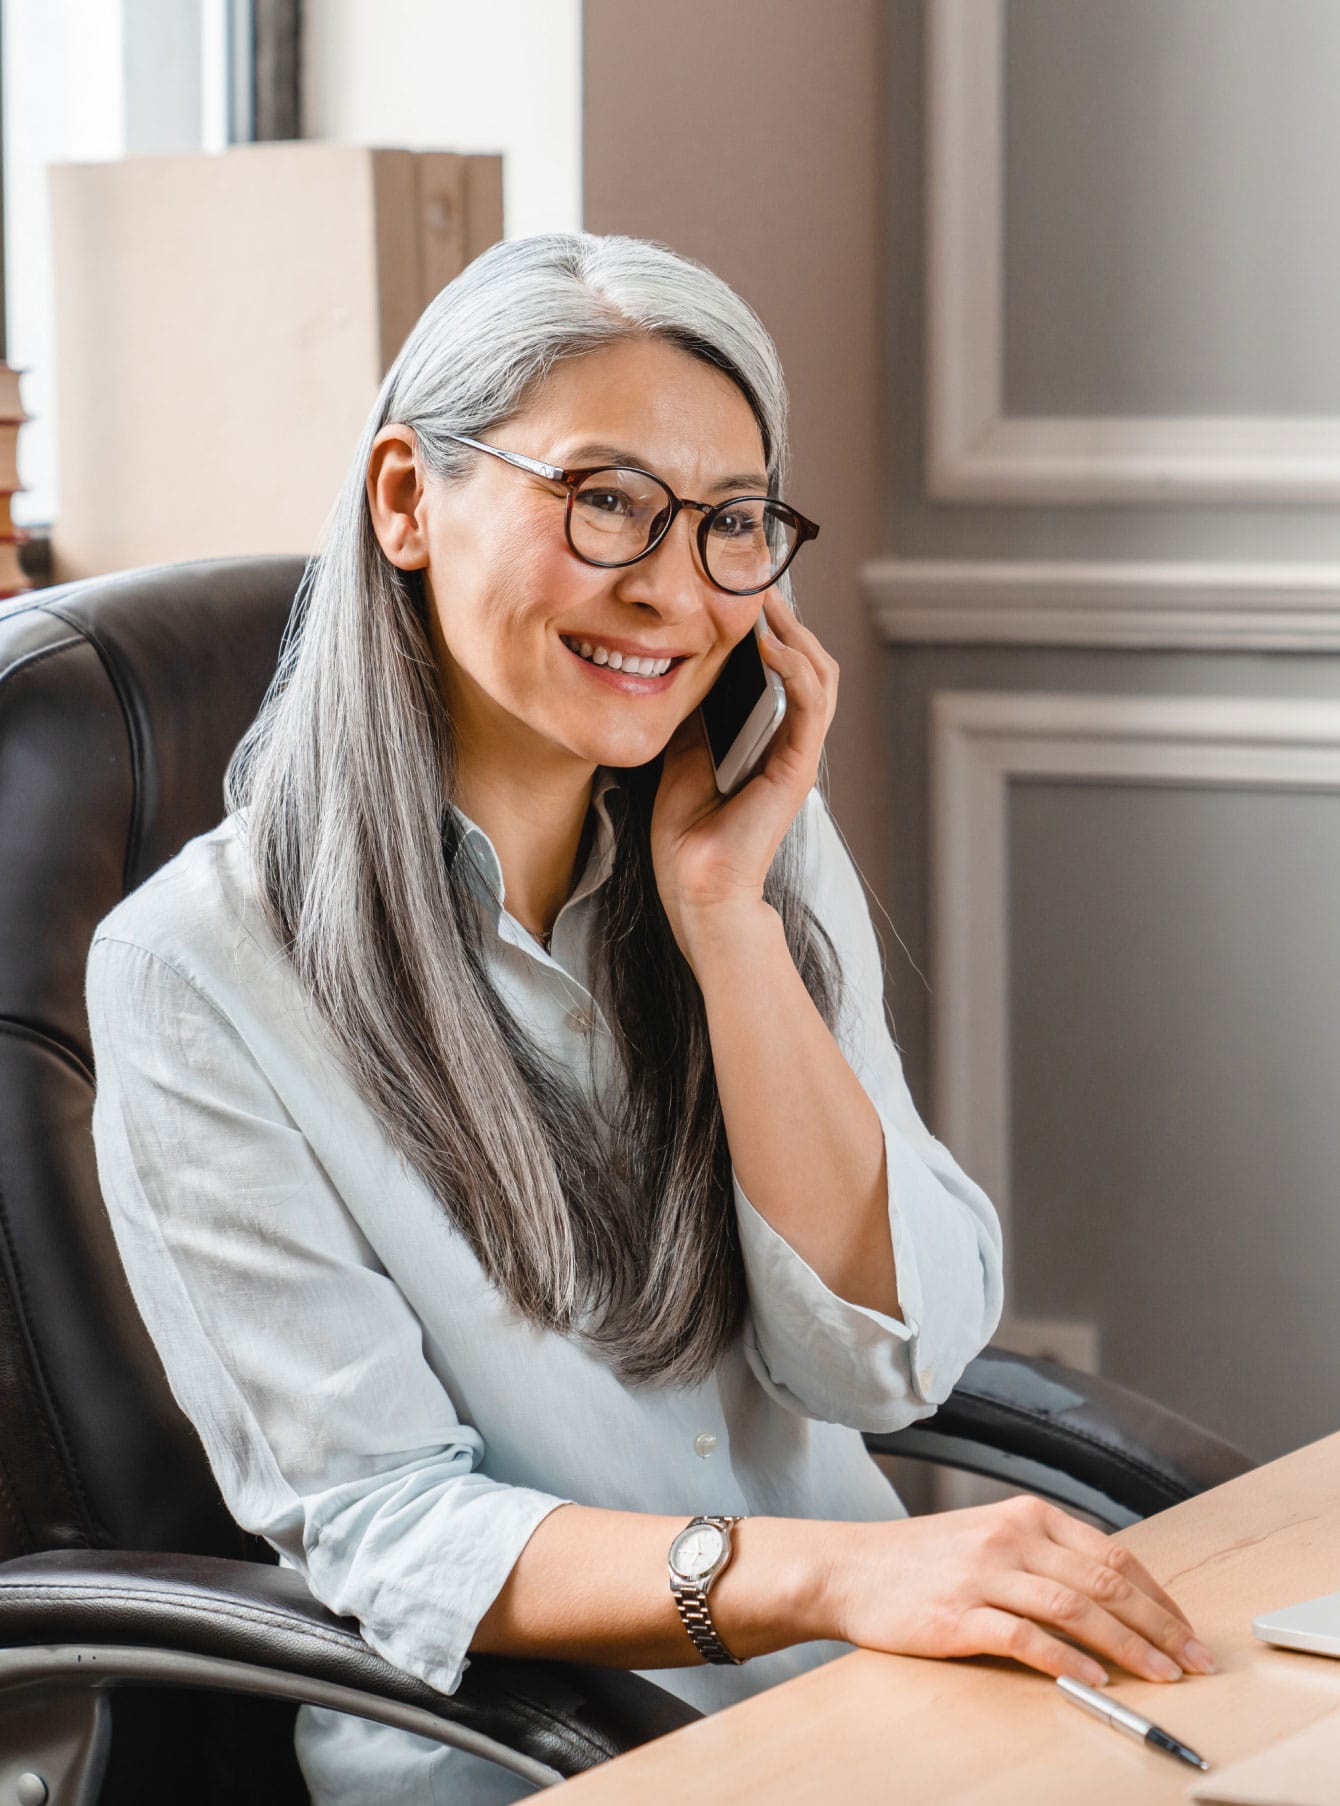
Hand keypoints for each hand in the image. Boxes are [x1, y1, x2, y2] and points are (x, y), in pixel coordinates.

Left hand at [650, 592, 837, 959]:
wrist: (696, 890)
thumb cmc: (687, 838)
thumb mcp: (680, 759)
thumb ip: (691, 720)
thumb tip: (674, 674)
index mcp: (767, 742)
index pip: (783, 671)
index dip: (773, 630)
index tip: (744, 593)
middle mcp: (790, 744)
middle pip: (808, 664)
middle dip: (788, 619)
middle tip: (760, 581)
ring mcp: (798, 755)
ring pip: (819, 676)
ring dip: (796, 633)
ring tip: (768, 600)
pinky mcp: (797, 768)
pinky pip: (809, 705)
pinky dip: (794, 668)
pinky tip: (771, 643)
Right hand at [821, 1496, 1214, 1685]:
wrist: (849, 1568)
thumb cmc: (922, 1561)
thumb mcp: (989, 1538)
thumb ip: (1044, 1557)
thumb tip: (1112, 1598)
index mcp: (1025, 1515)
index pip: (1113, 1554)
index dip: (1158, 1597)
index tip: (1188, 1632)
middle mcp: (1010, 1537)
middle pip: (1104, 1582)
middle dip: (1159, 1627)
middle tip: (1195, 1662)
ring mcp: (983, 1574)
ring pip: (1075, 1609)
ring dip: (1128, 1646)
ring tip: (1160, 1675)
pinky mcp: (958, 1615)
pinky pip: (1026, 1638)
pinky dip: (1067, 1661)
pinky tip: (1094, 1680)